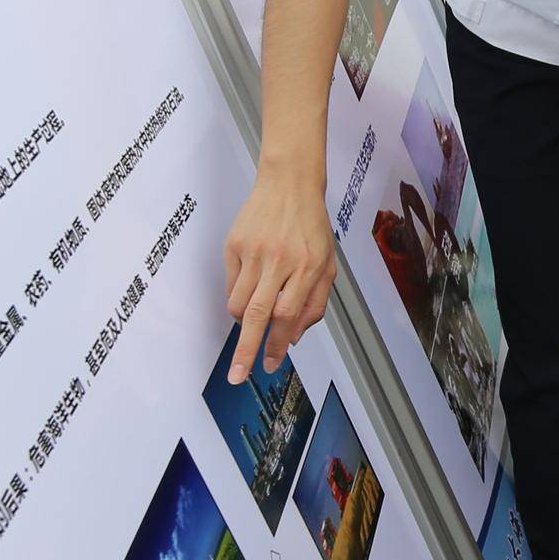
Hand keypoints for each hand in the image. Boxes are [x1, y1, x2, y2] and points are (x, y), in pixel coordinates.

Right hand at [221, 165, 336, 381]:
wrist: (289, 183)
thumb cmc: (311, 226)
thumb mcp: (327, 264)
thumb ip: (315, 302)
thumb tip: (295, 338)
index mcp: (307, 266)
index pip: (288, 316)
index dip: (278, 344)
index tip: (270, 364)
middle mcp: (279, 260)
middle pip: (257, 315)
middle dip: (246, 350)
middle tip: (238, 376)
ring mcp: (254, 252)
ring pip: (238, 303)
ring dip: (242, 323)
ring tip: (251, 322)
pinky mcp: (234, 244)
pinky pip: (231, 284)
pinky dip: (237, 298)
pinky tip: (249, 292)